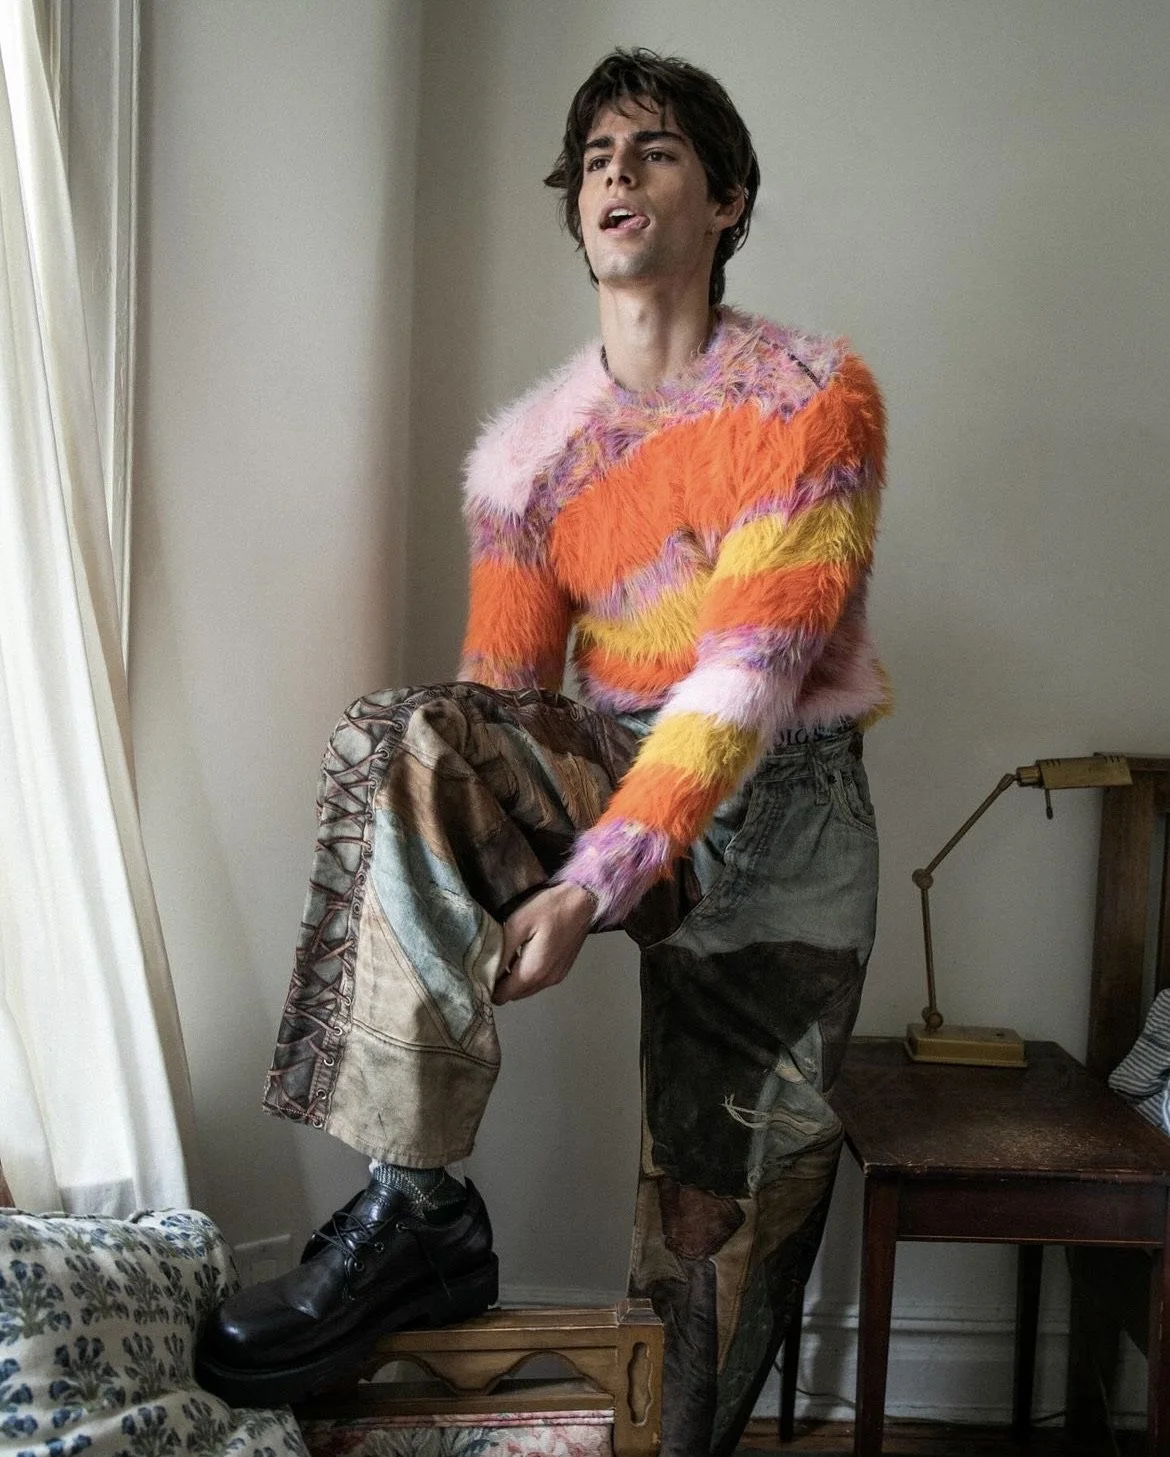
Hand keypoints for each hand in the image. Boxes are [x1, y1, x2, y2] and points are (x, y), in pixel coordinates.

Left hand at [492, 882, 596, 1004]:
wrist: (585, 899)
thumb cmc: (550, 908)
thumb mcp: (518, 924)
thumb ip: (502, 951)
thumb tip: (488, 972)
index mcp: (533, 972)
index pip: (503, 995)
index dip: (488, 987)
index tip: (480, 970)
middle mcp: (546, 981)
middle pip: (515, 995)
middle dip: (501, 984)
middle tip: (490, 962)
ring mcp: (557, 976)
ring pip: (527, 989)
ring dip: (514, 980)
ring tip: (505, 958)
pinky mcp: (563, 969)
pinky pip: (539, 981)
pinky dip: (528, 974)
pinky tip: (523, 954)